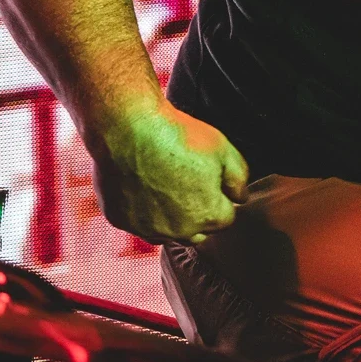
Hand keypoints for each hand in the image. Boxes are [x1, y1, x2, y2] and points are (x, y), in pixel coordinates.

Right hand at [86, 100, 249, 244]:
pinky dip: (139, 211)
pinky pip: (135, 223)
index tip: (210, 181)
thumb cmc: (180, 136)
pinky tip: (140, 187)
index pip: (224, 219)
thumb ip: (239, 179)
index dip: (220, 199)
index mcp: (208, 216)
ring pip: (164, 233)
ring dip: (168, 219)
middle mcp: (178, 231)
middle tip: (188, 186)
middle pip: (196, 232)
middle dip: (197, 216)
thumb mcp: (224, 150)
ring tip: (164, 188)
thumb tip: (240, 197)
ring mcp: (146, 228)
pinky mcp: (120, 220)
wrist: (131, 128)